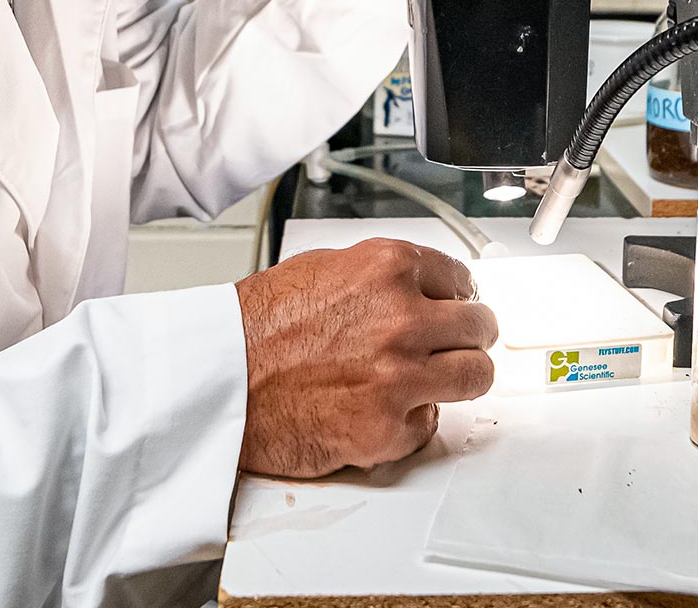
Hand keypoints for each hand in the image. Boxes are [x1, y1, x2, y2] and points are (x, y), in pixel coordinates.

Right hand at [234, 238, 497, 478]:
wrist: (218, 381)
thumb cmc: (256, 327)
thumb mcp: (322, 269)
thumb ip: (379, 277)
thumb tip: (417, 289)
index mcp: (387, 268)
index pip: (461, 277)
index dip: (456, 296)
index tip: (455, 306)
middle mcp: (402, 318)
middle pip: (479, 326)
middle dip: (467, 336)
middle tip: (455, 345)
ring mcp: (399, 376)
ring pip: (475, 376)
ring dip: (459, 378)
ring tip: (437, 380)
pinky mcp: (386, 430)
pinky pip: (429, 425)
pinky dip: (411, 422)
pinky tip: (384, 411)